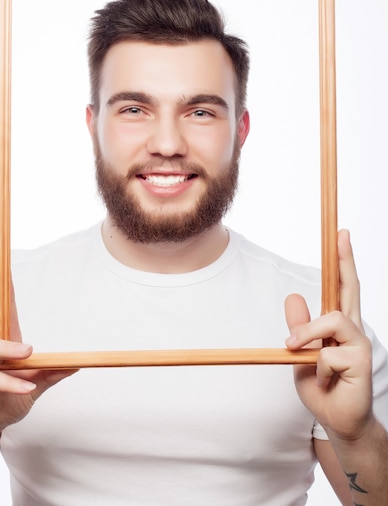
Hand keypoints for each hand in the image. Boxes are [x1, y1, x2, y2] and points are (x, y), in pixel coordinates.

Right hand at [0, 246, 76, 445]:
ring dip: (8, 350)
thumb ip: (51, 373)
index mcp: (0, 339)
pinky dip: (10, 382)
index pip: (1, 302)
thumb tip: (76, 363)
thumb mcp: (34, 386)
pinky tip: (26, 386)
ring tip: (27, 354)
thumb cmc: (4, 402)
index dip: (1, 278)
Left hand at [285, 230, 373, 440]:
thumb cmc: (322, 387)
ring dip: (308, 334)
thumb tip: (293, 296)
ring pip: (332, 319)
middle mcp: (352, 329)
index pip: (341, 287)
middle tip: (343, 233)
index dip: (342, 262)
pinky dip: (316, 368)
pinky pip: (327, 354)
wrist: (337, 421)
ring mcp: (359, 343)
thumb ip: (300, 327)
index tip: (342, 235)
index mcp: (338, 325)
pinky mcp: (361, 361)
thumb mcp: (301, 354)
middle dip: (346, 260)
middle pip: (351, 288)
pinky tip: (324, 381)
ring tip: (295, 349)